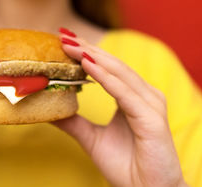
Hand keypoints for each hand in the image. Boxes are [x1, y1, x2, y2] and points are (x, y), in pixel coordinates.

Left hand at [53, 29, 187, 186]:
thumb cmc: (126, 165)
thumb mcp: (92, 138)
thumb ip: (73, 121)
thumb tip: (49, 109)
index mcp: (132, 97)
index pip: (108, 67)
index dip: (86, 52)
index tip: (64, 40)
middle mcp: (144, 95)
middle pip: (112, 64)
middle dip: (86, 49)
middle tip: (63, 35)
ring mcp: (150, 104)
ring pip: (119, 73)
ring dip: (93, 57)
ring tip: (70, 45)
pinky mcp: (151, 118)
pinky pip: (124, 93)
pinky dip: (105, 78)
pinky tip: (87, 66)